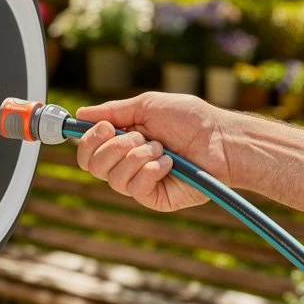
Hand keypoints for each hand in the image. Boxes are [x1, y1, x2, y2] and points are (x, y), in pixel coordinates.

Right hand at [75, 93, 232, 212]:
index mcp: (122, 141)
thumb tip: (82, 113)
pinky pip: (134, 188)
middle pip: (92, 166)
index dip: (89, 140)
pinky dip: (151, 170)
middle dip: (114, 147)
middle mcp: (127, 163)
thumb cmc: (191, 120)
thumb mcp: (147, 105)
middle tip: (138, 136)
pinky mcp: (154, 198)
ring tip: (162, 148)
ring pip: (113, 178)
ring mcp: (140, 182)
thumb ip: (113, 111)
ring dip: (138, 156)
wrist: (221, 140)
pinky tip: (170, 164)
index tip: (105, 127)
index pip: (88, 150)